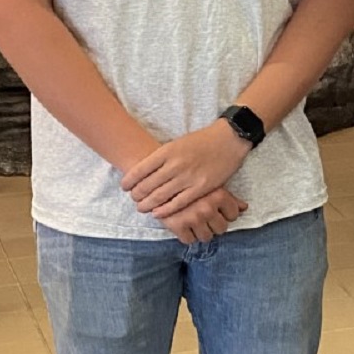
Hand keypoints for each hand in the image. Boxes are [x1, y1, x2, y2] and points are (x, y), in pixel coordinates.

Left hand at [122, 120, 248, 215]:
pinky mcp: (200, 188)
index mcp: (167, 151)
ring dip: (147, 204)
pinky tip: (158, 214)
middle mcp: (175, 164)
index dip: (129, 181)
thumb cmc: (202, 141)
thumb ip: (162, 157)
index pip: (140, 169)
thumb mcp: (177, 143)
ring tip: (142, 208)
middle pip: (147, 185)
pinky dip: (165, 210)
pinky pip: (178, 203)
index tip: (125, 187)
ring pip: (160, 196)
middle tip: (134, 199)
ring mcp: (188, 177)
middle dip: (136, 195)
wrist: (228, 139)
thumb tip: (145, 172)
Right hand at [158, 185, 248, 243]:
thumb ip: (229, 197)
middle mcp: (207, 207)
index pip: (233, 215)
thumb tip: (244, 208)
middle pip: (221, 229)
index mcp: (218, 195)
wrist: (157, 177)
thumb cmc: (188, 179)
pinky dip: (187, 235)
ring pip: (206, 237)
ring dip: (202, 231)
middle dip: (214, 224)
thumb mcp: (211, 183)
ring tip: (195, 221)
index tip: (218, 211)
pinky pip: (189, 240)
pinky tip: (184, 224)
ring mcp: (192, 217)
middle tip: (205, 217)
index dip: (226, 214)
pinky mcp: (177, 225)